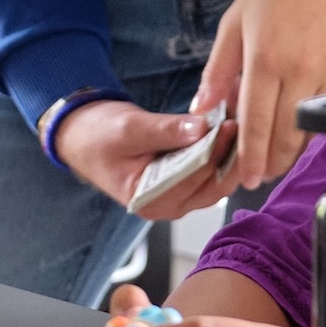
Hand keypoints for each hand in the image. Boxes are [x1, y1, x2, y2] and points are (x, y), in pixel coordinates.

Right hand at [53, 101, 235, 217]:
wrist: (81, 136)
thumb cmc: (97, 135)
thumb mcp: (130, 128)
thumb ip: (166, 131)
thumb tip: (202, 128)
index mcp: (150, 199)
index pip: (194, 177)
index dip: (215, 150)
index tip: (232, 123)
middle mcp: (167, 206)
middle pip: (212, 184)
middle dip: (229, 153)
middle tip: (244, 120)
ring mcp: (177, 197)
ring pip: (216, 180)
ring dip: (228, 152)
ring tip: (239, 121)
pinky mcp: (182, 184)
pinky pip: (209, 171)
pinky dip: (219, 151)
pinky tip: (227, 128)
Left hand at [193, 0, 325, 186]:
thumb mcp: (235, 22)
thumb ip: (218, 70)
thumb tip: (202, 108)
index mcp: (266, 59)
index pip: (255, 124)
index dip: (249, 158)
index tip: (243, 179)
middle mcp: (301, 71)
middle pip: (287, 138)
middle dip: (271, 164)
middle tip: (259, 175)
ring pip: (314, 129)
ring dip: (295, 149)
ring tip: (277, 155)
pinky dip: (319, 123)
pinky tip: (304, 125)